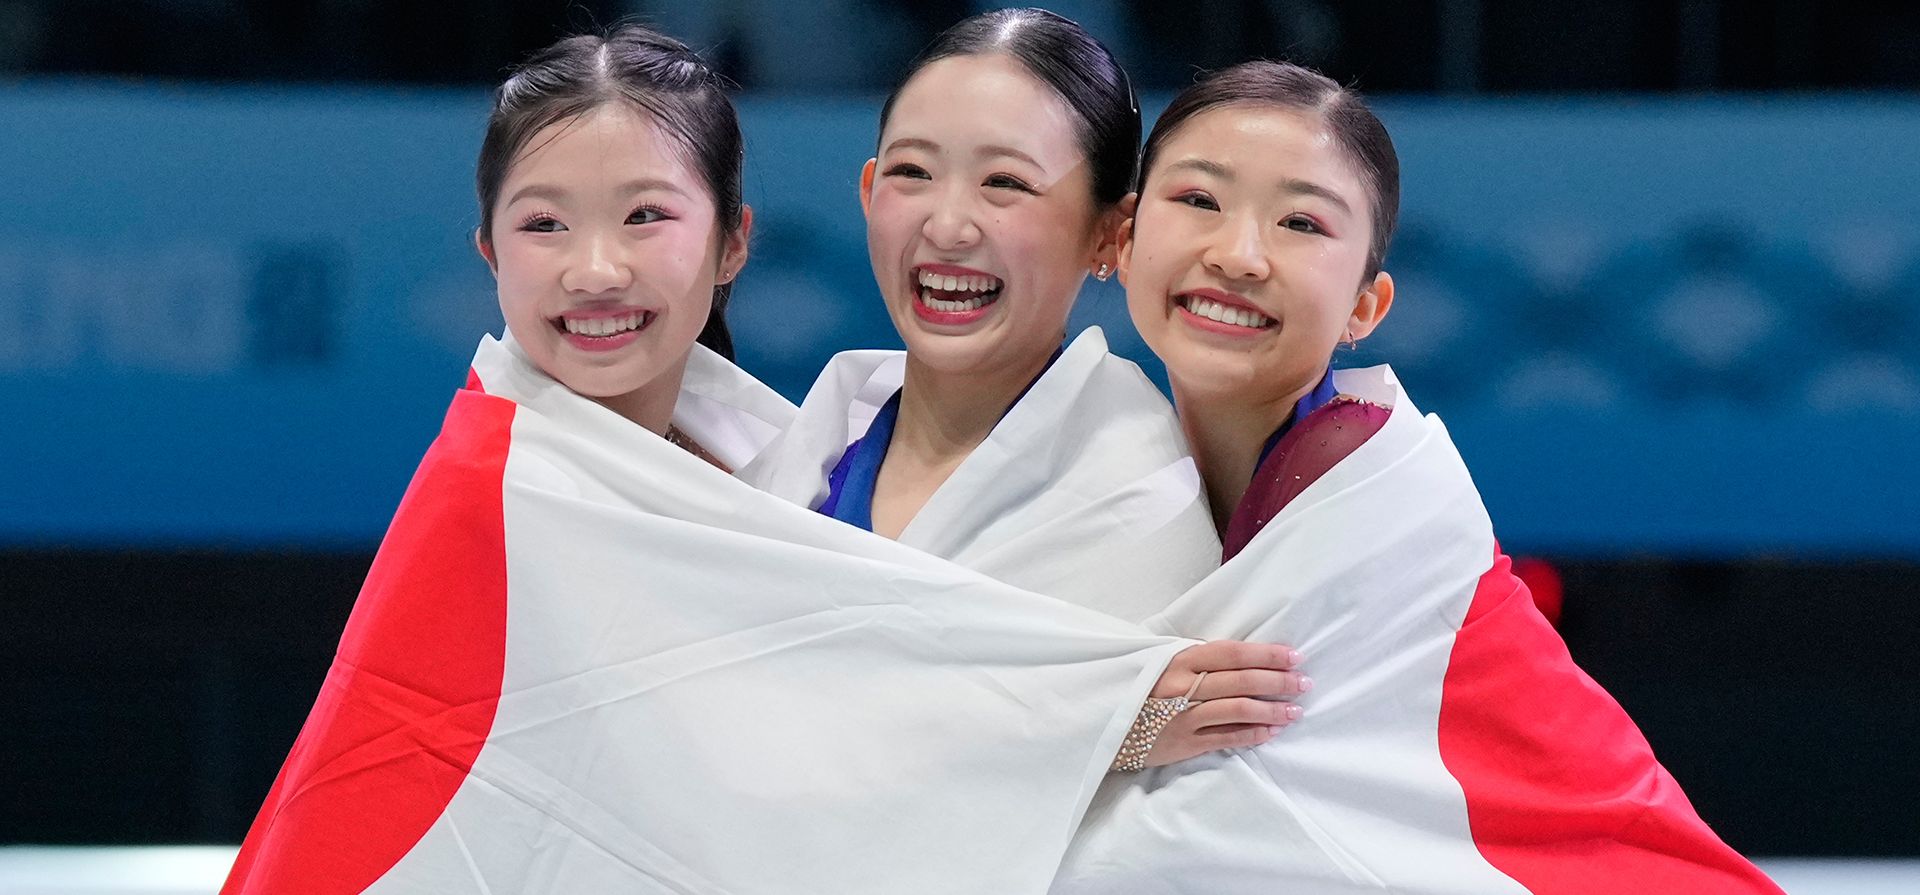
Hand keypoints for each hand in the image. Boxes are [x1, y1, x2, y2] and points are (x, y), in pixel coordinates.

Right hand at [1137, 641, 1310, 768]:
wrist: (1102, 722)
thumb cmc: (1137, 687)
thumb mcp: (1159, 662)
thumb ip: (1194, 658)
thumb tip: (1241, 656)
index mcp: (1177, 659)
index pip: (1231, 653)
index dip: (1266, 654)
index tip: (1294, 656)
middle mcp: (1182, 686)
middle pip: (1241, 681)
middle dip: (1278, 681)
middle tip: (1304, 683)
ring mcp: (1183, 717)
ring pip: (1238, 710)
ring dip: (1272, 710)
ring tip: (1295, 711)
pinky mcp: (1183, 743)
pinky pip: (1225, 738)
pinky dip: (1252, 734)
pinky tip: (1271, 731)